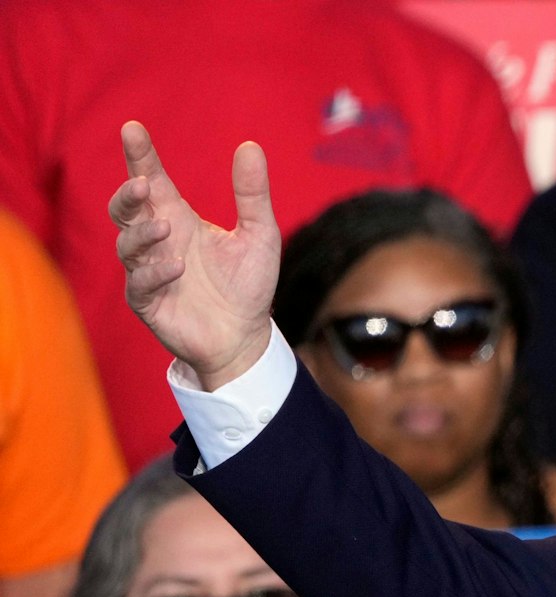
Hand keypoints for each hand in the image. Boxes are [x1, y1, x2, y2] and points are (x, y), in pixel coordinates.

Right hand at [107, 121, 277, 387]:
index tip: (132, 128)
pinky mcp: (148, 302)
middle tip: (144, 183)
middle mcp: (158, 241)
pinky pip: (138, 283)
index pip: (152, 180)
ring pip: (126, 244)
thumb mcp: (259, 234)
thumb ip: (252, 193)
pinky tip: (175, 267)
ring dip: (143, 233)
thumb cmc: (248, 285)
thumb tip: (250, 145)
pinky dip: (154, 272)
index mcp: (178, 218)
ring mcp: (148, 271)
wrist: (246, 337)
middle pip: (125, 208)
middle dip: (128, 193)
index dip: (140, 155)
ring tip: (167, 228)